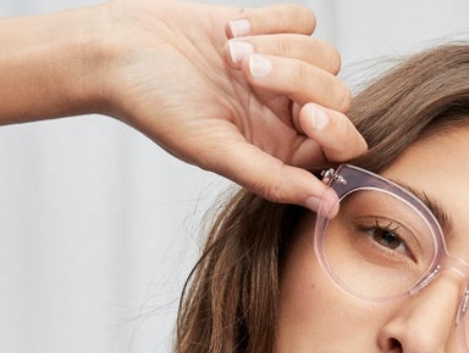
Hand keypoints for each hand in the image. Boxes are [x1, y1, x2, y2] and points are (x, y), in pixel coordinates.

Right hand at [99, 0, 366, 204]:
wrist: (118, 49)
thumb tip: (329, 207)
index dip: (335, 128)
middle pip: (338, 96)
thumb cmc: (157, 106)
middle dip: (299, 78)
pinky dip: (269, 20)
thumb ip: (274, 180)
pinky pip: (303, 20)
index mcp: (282, 153)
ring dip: (279, 46)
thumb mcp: (215, 150)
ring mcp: (283, 74)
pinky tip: (229, 31)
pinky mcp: (271, 31)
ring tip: (229, 54)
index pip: (342, 146)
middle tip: (247, 72)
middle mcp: (288, 117)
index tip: (304, 113)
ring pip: (325, 56)